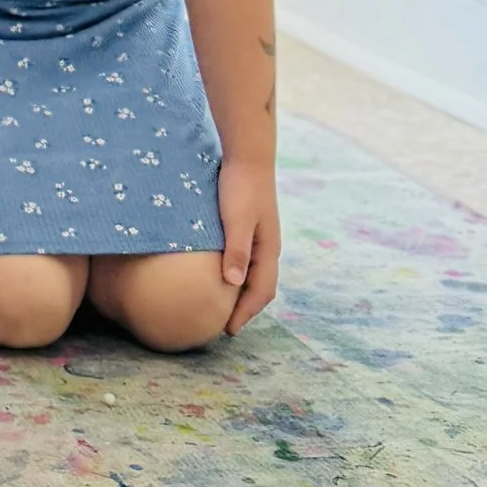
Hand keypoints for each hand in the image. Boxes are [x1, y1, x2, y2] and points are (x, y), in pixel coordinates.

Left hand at [219, 161, 280, 332]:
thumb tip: (232, 285)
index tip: (228, 330)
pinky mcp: (249, 228)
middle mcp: (268, 248)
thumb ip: (236, 251)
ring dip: (241, 293)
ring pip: (253, 275)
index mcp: (268, 250)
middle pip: (260, 288)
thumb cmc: (240, 187)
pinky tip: (218, 276)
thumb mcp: (236, 220)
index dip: (246, 313)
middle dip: (245, 309)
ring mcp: (260, 238)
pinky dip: (235, 275)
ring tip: (221, 306)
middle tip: (223, 326)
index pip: (261, 292)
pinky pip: (245, 261)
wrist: (247, 156)